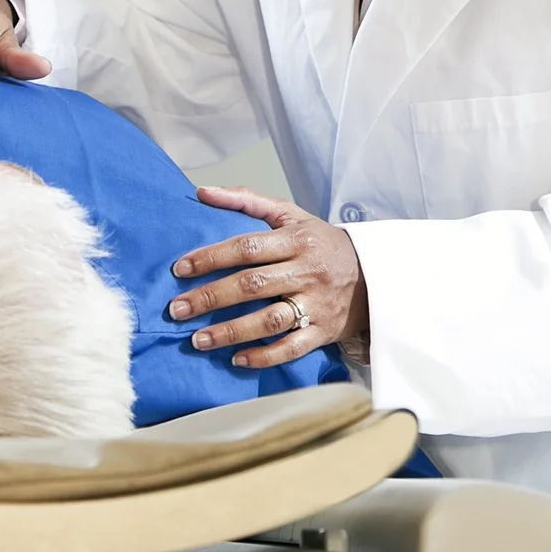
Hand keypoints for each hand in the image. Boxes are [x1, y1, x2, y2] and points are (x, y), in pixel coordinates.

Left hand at [169, 186, 369, 367]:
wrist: (373, 275)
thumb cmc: (321, 244)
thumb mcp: (292, 215)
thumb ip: (247, 200)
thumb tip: (202, 192)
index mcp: (298, 240)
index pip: (248, 247)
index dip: (211, 257)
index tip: (180, 269)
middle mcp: (307, 271)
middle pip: (253, 285)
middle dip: (211, 298)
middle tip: (177, 310)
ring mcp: (317, 304)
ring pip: (270, 320)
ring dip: (231, 332)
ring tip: (197, 340)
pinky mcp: (323, 331)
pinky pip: (292, 348)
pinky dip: (264, 355)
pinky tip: (236, 359)